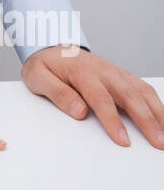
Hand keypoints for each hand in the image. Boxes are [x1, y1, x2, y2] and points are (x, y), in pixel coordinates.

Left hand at [21, 45, 163, 148]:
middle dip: (146, 120)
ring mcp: (116, 72)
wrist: (52, 47)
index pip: (101, 99)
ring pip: (142, 92)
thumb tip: (80, 112)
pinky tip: (163, 119)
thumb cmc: (45, 65)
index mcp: (83, 72)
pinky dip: (157, 104)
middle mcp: (104, 71)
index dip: (113, 121)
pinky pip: (144, 88)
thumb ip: (58, 94)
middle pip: (129, 96)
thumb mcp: (38, 78)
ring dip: (158, 113)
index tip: (123, 140)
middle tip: (158, 142)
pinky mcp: (122, 76)